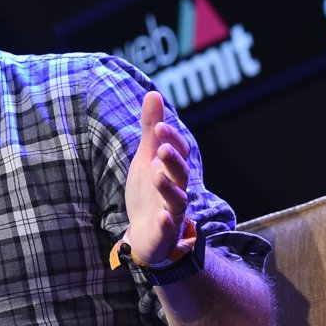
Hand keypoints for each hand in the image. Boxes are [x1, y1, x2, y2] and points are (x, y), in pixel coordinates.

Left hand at [124, 90, 190, 264]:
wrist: (145, 231)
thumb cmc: (148, 190)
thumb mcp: (146, 156)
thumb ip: (150, 128)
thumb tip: (153, 92)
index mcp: (172, 170)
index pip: (177, 152)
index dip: (170, 139)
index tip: (158, 126)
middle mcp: (177, 188)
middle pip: (181, 174)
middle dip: (173, 161)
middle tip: (162, 147)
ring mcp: (171, 211)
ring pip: (177, 200)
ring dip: (169, 187)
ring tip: (157, 174)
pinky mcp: (163, 232)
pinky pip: (167, 228)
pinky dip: (166, 223)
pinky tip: (162, 218)